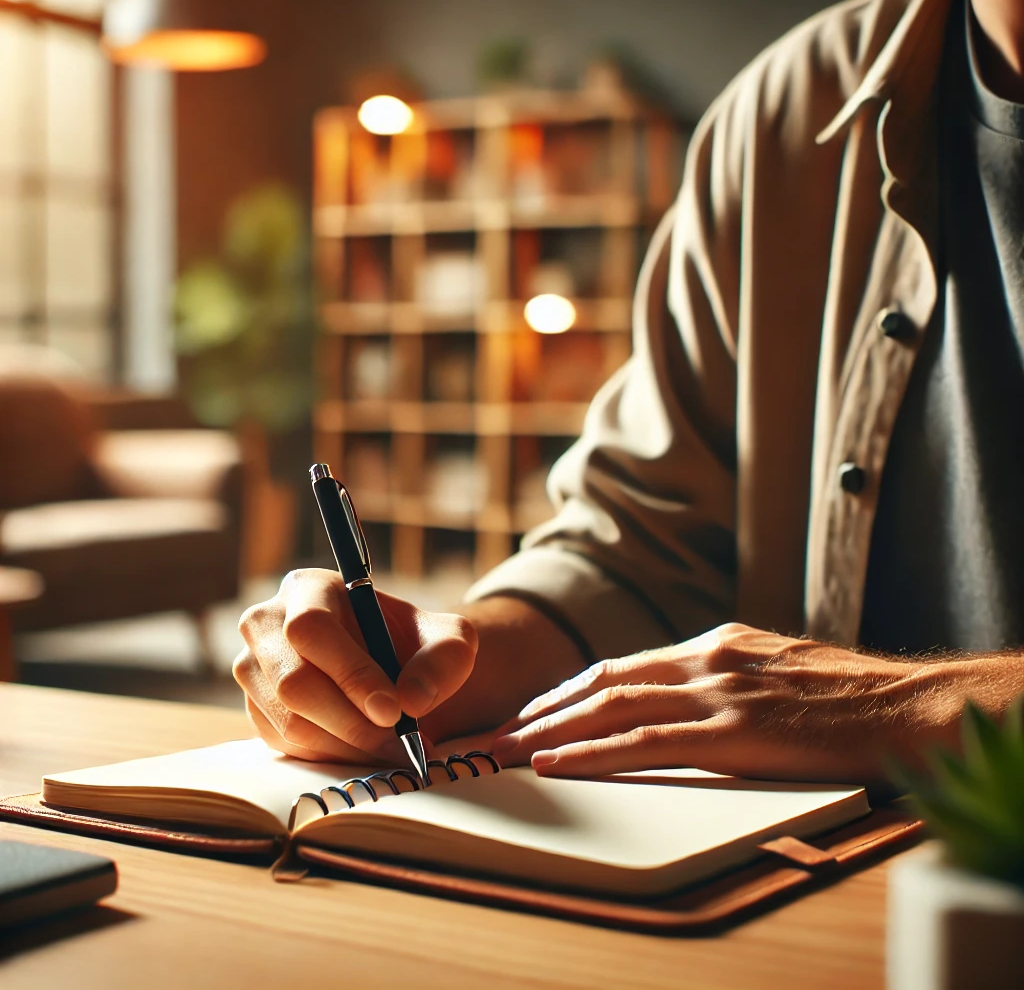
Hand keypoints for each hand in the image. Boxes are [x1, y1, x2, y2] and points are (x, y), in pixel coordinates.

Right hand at [234, 569, 477, 763]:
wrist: (394, 671)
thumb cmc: (417, 646)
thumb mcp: (448, 640)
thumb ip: (444, 660)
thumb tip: (412, 700)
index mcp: (307, 588)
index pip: (311, 628)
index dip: (349, 672)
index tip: (393, 710)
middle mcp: (266, 624)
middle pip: (293, 681)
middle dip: (352, 720)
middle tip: (399, 740)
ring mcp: (254, 669)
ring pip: (289, 721)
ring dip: (347, 745)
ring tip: (393, 748)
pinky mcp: (256, 711)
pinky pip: (287, 745)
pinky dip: (333, 757)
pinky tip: (368, 749)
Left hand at [490, 623, 994, 785]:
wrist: (901, 704)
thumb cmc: (845, 695)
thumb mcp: (774, 669)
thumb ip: (725, 677)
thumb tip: (688, 698)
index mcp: (714, 644)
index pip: (623, 666)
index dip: (572, 689)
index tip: (536, 710)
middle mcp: (705, 659)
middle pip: (604, 681)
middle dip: (546, 708)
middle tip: (502, 730)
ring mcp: (716, 693)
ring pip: (612, 707)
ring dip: (553, 729)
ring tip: (511, 749)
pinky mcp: (732, 732)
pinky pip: (644, 742)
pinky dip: (593, 751)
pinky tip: (559, 763)